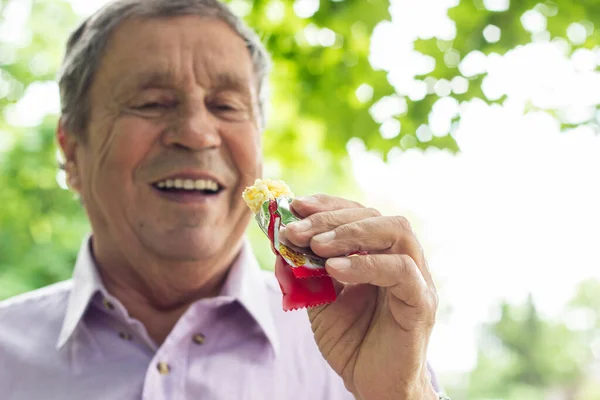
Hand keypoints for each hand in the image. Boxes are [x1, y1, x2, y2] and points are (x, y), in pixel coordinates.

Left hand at [279, 195, 438, 399]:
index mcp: (379, 253)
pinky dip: (366, 264)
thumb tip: (280, 244)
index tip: (294, 206)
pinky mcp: (421, 302)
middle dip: (330, 219)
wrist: (372, 385)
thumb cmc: (351, 341)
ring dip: (350, 234)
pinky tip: (334, 270)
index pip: (358, 213)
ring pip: (396, 232)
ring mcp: (416, 278)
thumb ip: (305, 273)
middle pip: (375, 216)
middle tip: (296, 230)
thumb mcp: (319, 301)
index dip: (327, 205)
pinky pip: (402, 271)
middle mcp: (401, 258)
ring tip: (316, 247)